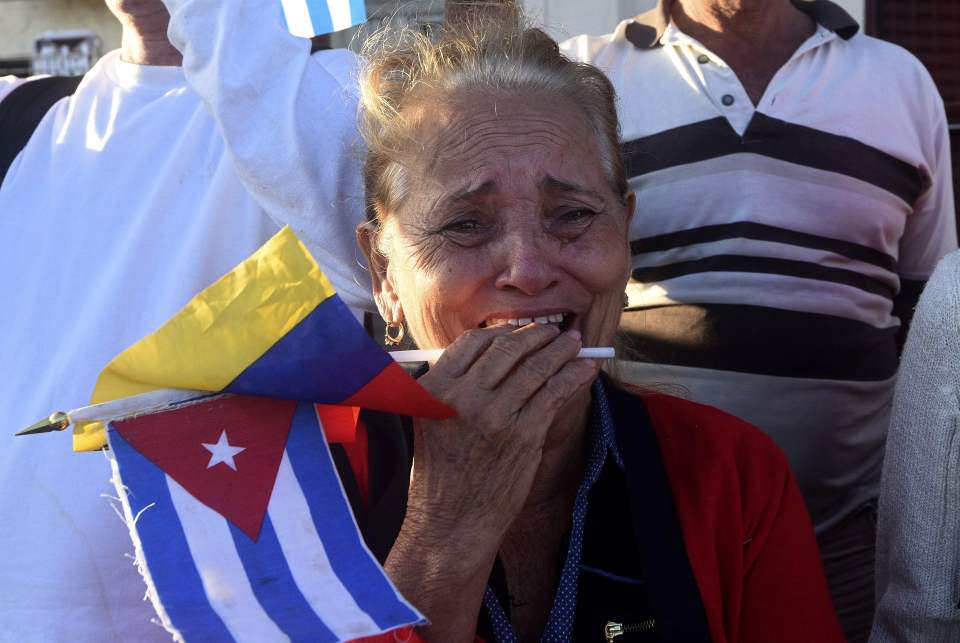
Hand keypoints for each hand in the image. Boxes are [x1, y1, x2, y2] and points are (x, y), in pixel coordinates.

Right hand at [409, 323, 598, 544]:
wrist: (451, 520)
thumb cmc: (442, 472)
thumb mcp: (431, 419)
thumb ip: (456, 386)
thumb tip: (496, 354)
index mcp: (435, 388)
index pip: (473, 342)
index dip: (501, 331)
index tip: (519, 332)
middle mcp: (463, 396)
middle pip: (507, 347)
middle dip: (537, 335)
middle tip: (554, 333)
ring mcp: (495, 414)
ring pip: (536, 367)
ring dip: (561, 350)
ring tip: (574, 343)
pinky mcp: (524, 434)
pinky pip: (555, 393)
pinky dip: (574, 375)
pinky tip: (585, 367)